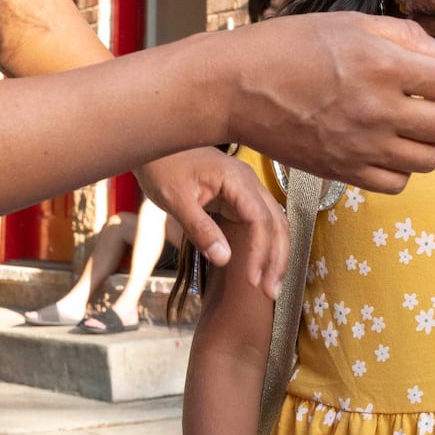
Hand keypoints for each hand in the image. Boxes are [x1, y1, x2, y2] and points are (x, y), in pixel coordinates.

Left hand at [134, 147, 287, 299]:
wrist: (156, 142)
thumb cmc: (162, 166)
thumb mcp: (175, 200)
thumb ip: (200, 229)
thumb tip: (225, 260)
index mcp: (238, 180)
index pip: (261, 221)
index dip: (261, 253)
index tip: (253, 281)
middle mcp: (250, 183)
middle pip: (278, 223)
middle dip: (277, 259)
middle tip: (271, 292)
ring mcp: (248, 189)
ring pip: (275, 223)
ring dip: (275, 253)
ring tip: (270, 285)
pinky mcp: (240, 196)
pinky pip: (261, 222)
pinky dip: (265, 244)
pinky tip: (261, 264)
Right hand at [221, 13, 434, 193]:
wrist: (234, 86)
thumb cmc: (289, 45)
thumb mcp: (349, 23)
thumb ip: (406, 36)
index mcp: (383, 66)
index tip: (431, 73)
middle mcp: (378, 111)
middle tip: (424, 101)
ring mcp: (361, 146)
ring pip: (429, 160)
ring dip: (424, 142)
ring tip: (404, 125)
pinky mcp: (343, 171)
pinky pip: (396, 184)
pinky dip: (398, 169)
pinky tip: (383, 147)